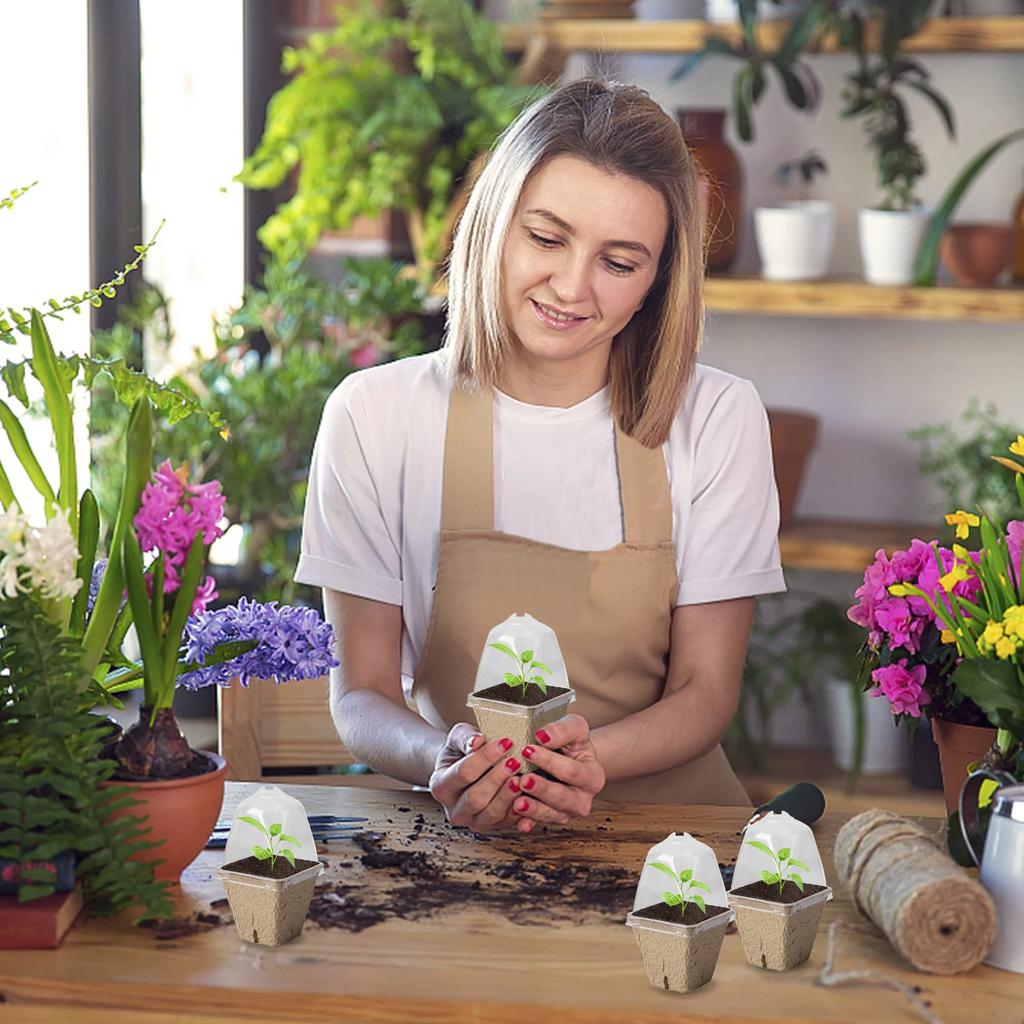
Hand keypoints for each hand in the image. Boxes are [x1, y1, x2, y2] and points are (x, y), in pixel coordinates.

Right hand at [428, 723, 570, 832]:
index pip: (463, 773)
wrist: (465, 768)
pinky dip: (521, 812)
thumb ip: (465, 737)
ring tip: (523, 778)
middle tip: (516, 762)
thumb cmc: (461, 751)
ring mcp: (473, 822)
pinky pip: (508, 823)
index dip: (485, 757)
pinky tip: (530, 797)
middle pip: (476, 798)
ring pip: (492, 814)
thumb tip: (477, 741)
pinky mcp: (493, 827)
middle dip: (498, 779)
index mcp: (440, 786)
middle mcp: (454, 809)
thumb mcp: (458, 737)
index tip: (505, 742)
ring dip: (509, 796)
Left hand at [511, 713, 605, 828]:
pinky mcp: (551, 818)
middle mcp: (583, 798)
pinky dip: (528, 822)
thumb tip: (543, 736)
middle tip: (523, 780)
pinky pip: (538, 823)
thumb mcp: (575, 728)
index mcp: (593, 776)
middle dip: (542, 789)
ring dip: (533, 809)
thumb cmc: (573, 743)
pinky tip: (519, 822)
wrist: (571, 758)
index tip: (528, 750)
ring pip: (551, 814)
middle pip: (563, 797)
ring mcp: (566, 812)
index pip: (571, 771)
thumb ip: (562, 729)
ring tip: (517, 802)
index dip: (550, 761)